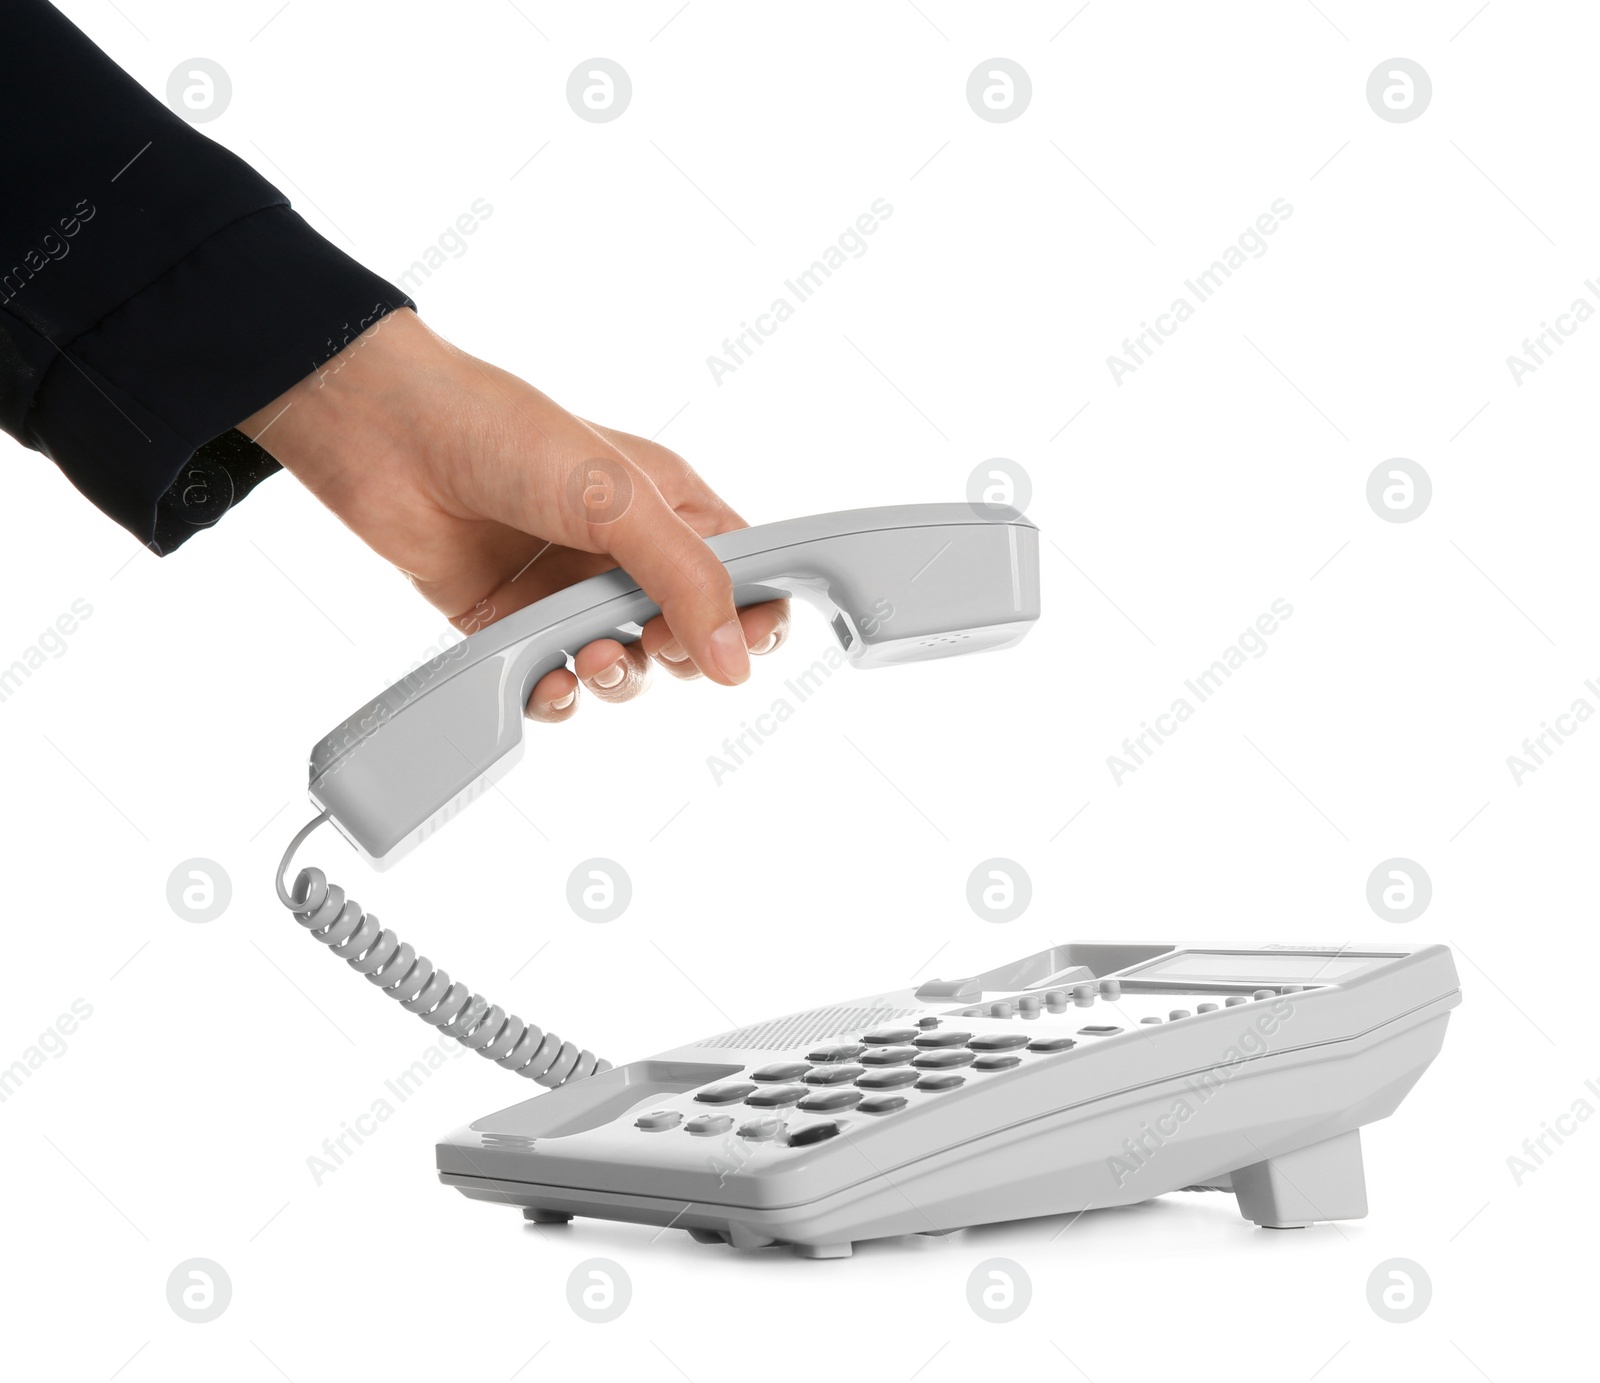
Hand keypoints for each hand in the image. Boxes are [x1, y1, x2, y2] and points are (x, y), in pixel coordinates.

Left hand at [240, 308, 787, 720]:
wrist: (387, 439)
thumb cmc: (505, 434)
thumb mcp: (620, 502)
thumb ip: (687, 581)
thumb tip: (736, 662)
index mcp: (672, 507)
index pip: (746, 575)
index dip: (756, 615)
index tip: (743, 642)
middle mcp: (628, 554)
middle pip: (691, 636)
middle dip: (679, 655)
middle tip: (648, 639)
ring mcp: (572, 591)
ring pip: (626, 667)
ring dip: (616, 678)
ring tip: (588, 658)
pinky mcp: (517, 624)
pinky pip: (558, 683)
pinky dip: (560, 695)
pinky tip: (549, 680)